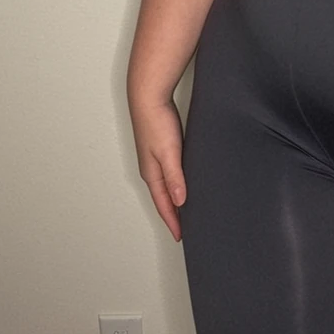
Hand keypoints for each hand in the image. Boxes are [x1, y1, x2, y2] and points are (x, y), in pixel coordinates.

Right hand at [128, 98, 185, 242]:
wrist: (148, 96)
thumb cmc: (157, 122)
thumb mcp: (169, 152)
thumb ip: (174, 177)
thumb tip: (179, 201)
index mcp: (152, 174)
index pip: (163, 205)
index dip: (173, 222)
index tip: (181, 236)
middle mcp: (151, 169)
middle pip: (163, 199)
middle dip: (172, 215)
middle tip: (184, 229)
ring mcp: (154, 159)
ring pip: (165, 187)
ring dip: (173, 200)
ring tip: (184, 211)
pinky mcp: (160, 148)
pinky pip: (168, 174)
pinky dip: (175, 184)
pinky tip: (183, 182)